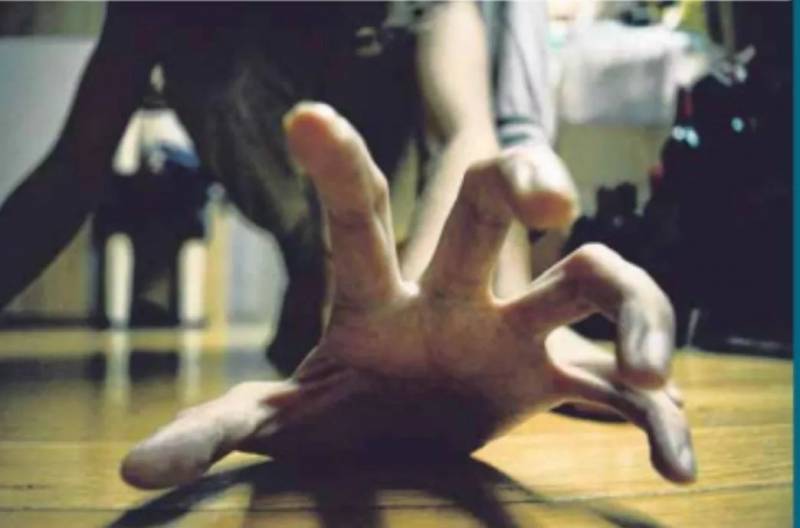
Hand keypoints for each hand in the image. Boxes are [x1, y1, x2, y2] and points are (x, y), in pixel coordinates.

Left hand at [121, 103, 694, 489]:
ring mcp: (517, 330)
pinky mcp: (560, 377)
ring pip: (591, 282)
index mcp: (377, 296)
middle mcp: (457, 294)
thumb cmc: (348, 398)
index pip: (358, 217)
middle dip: (517, 185)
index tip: (306, 118)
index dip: (337, 166)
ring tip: (640, 372)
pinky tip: (678, 468)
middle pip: (490, 210)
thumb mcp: (284, 415)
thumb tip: (130, 475)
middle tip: (543, 205)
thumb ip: (219, 429)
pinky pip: (623, 389)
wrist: (416, 418)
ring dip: (627, 306)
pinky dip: (658, 422)